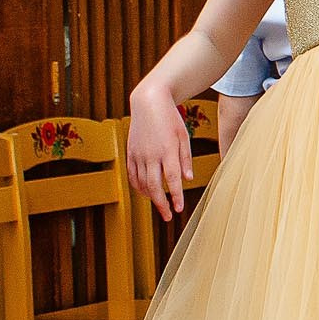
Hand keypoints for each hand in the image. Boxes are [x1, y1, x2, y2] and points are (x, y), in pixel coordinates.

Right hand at [126, 83, 194, 221]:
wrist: (149, 103)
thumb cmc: (170, 119)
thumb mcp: (183, 137)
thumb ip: (185, 159)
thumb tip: (188, 179)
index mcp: (167, 150)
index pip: (172, 180)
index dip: (175, 196)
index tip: (178, 209)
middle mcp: (151, 155)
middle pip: (155, 186)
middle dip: (161, 204)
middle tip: (168, 216)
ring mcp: (138, 154)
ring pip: (142, 183)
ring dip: (151, 197)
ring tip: (160, 205)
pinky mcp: (130, 153)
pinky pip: (132, 176)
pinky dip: (139, 187)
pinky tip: (147, 193)